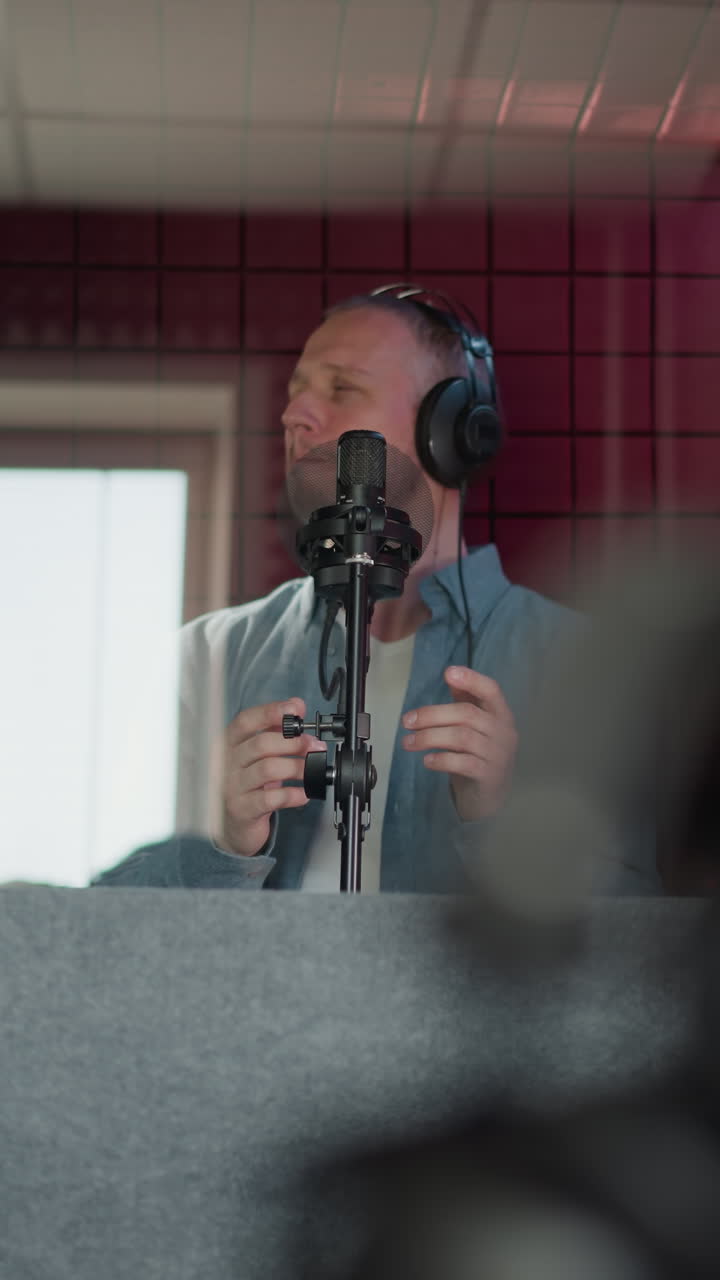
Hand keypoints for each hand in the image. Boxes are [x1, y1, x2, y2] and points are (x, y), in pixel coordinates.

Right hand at [217, 698, 322, 856]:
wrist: (232, 825)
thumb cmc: (248, 785)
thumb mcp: (258, 755)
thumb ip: (275, 728)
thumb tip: (296, 705)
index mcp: (229, 744)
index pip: (245, 721)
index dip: (270, 712)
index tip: (295, 710)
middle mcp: (225, 763)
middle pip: (261, 744)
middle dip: (294, 743)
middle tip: (314, 746)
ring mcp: (231, 787)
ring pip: (268, 769)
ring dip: (298, 767)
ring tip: (313, 770)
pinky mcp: (242, 809)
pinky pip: (270, 798)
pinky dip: (292, 794)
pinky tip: (303, 794)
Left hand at [402, 666, 517, 820]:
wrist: (491, 795)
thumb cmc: (480, 753)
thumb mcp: (476, 726)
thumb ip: (466, 700)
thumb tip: (450, 673)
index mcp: (501, 714)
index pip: (491, 690)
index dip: (471, 680)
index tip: (448, 673)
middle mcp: (503, 732)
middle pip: (467, 714)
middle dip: (432, 715)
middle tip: (407, 721)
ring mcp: (497, 754)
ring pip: (461, 737)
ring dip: (429, 737)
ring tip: (409, 742)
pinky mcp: (487, 775)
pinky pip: (461, 763)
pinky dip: (441, 759)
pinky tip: (427, 760)